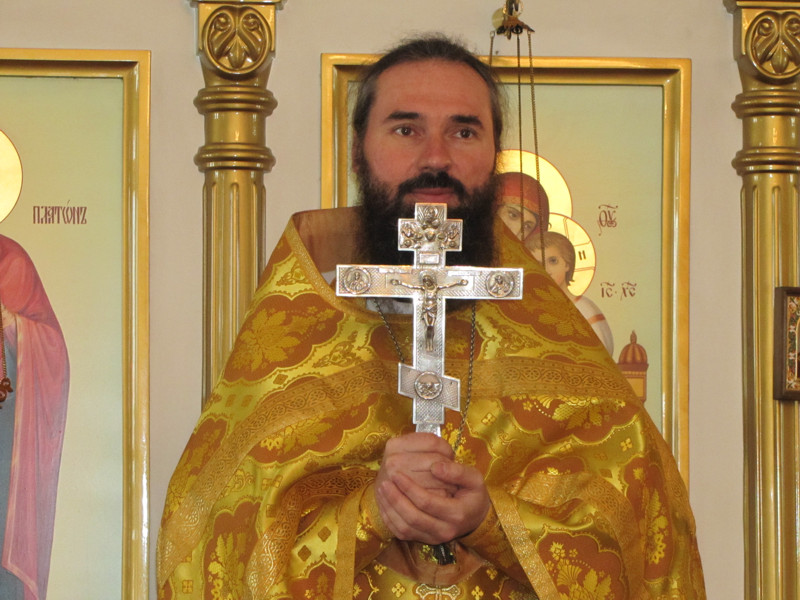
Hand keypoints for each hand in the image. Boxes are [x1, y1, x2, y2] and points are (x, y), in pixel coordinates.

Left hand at [375, 432, 489, 544]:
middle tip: (384, 481)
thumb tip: (435, 466)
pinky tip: (384, 502)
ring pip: (405, 528)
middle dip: (396, 499)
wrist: (475, 516)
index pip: (427, 502)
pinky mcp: (424, 540)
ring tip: (381, 489)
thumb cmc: (473, 494)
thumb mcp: (474, 479)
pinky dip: (390, 518)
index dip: (410, 488)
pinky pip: (402, 533)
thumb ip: (457, 471)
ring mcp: (433, 538)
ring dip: (390, 508)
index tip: (397, 473)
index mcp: (457, 514)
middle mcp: (444, 530)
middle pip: (413, 517)